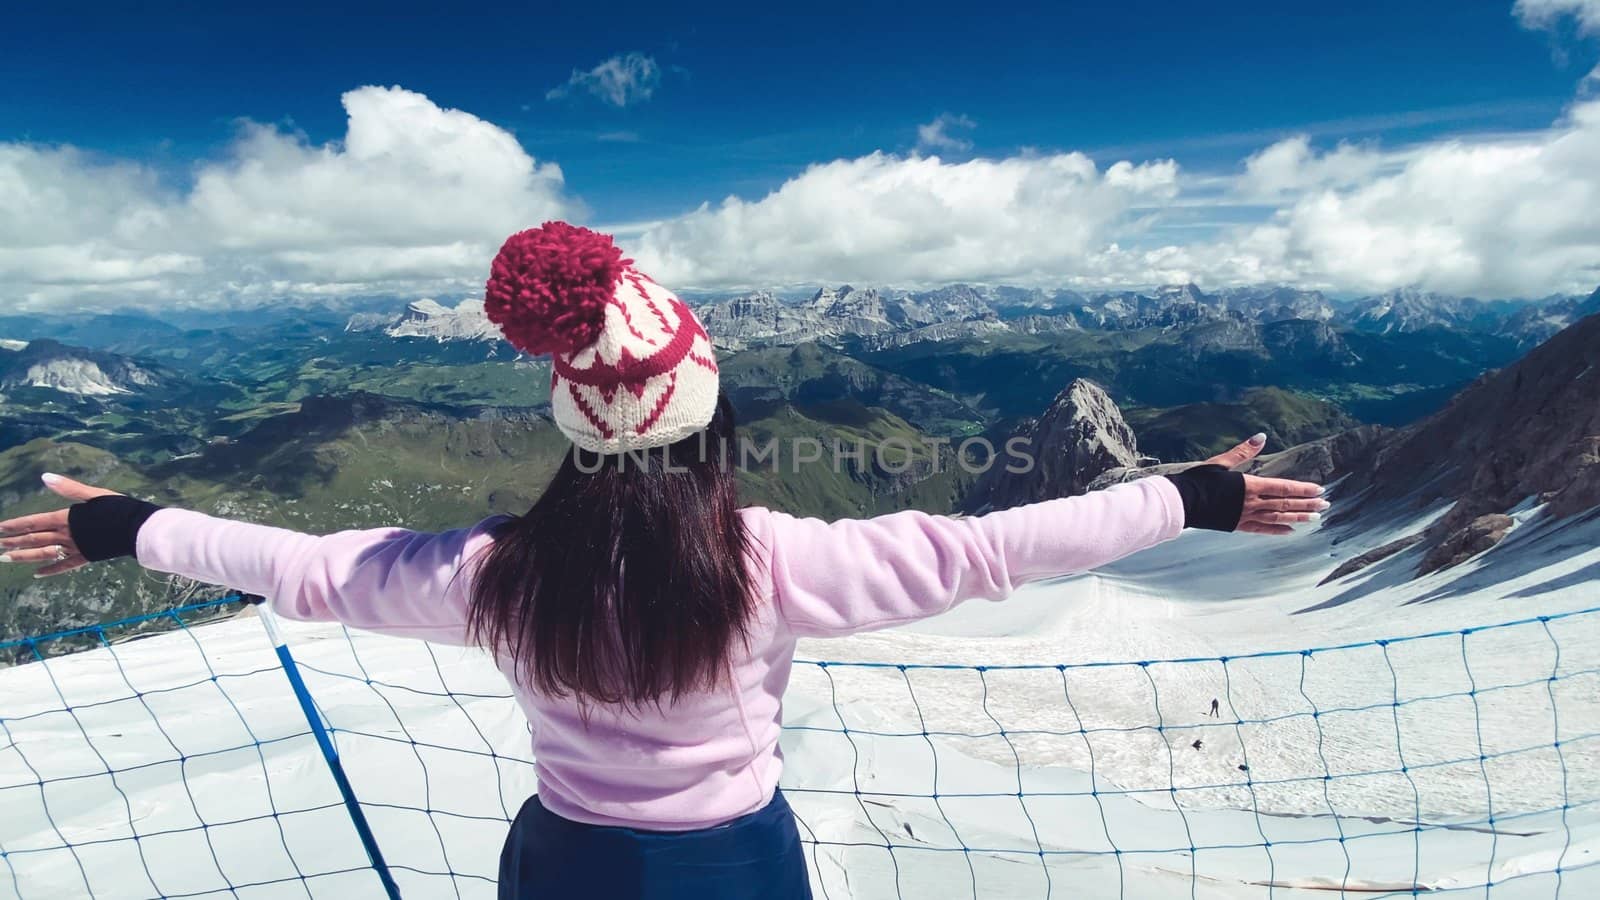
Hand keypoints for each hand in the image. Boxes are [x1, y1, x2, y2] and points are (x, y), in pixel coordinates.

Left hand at [0, 473, 120, 576]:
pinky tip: (38, 574)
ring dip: (24, 556)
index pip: (34, 521)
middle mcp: (67, 535)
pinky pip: (65, 565)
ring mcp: (75, 548)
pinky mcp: (86, 557)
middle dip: (13, 542)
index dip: (15, 525)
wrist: (138, 529)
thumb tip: (45, 476)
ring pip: (44, 553)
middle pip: (35, 539)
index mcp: (67, 517)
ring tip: (6, 559)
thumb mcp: (94, 494)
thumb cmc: (119, 508)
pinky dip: (51, 569)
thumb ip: (68, 488)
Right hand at [1203, 434, 1326, 535]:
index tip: (1319, 490)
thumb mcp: (1221, 462)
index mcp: (1250, 485)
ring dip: (1297, 517)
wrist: (1182, 502)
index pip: (1283, 488)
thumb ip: (1243, 451)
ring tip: (1314, 519)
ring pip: (1278, 518)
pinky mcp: (1237, 525)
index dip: (1303, 489)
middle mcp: (1251, 503)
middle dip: (1306, 504)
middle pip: (1285, 504)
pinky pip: (1262, 529)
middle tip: (1325, 505)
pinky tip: (1290, 531)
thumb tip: (1261, 436)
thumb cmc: (1198, 480)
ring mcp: (1245, 516)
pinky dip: (1277, 530)